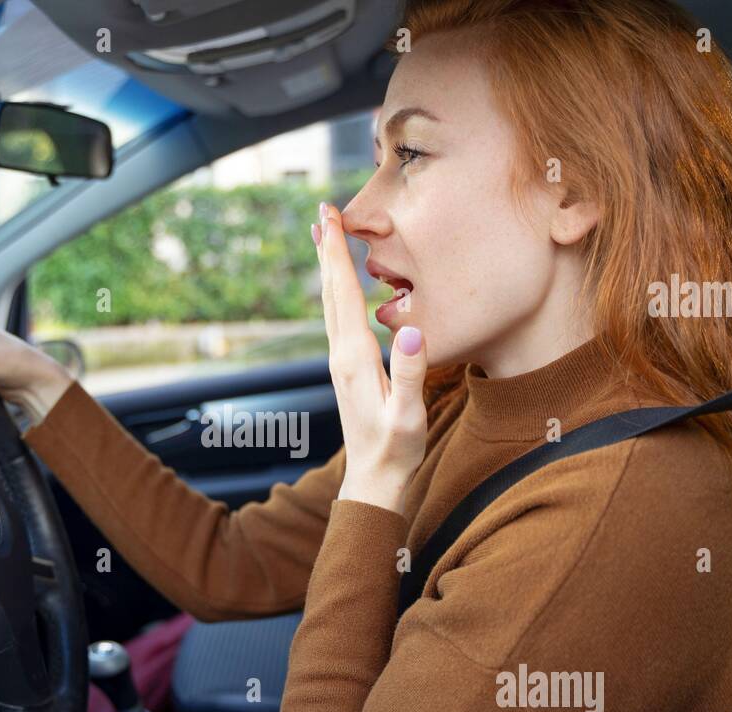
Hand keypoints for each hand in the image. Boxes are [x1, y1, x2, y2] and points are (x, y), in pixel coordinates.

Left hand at [314, 202, 427, 513]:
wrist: (374, 482)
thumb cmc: (396, 450)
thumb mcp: (408, 414)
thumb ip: (410, 371)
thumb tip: (409, 327)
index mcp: (355, 358)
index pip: (344, 294)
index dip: (337, 253)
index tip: (329, 218)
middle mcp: (341, 356)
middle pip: (331, 291)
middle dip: (327, 249)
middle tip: (321, 210)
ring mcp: (341, 363)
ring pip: (331, 303)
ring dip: (328, 267)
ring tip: (324, 236)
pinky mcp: (347, 370)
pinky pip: (339, 319)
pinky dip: (337, 292)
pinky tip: (341, 286)